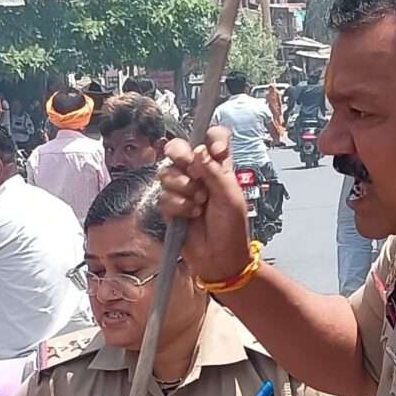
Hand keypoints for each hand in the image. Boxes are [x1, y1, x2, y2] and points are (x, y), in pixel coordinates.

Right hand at [156, 128, 255, 283]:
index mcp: (218, 165)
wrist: (219, 257)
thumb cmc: (232, 228)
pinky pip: (163, 195)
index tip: (215, 151)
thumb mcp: (230, 196)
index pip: (211, 138)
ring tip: (199, 204)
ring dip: (183, 188)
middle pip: (178, 148)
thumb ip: (215, 170)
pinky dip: (178, 206)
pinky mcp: (170, 206)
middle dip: (181, 157)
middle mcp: (198, 173)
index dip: (210, 139)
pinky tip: (190, 216)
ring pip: (167, 172)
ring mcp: (182, 189)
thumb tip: (198, 149)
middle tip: (193, 172)